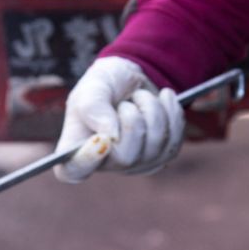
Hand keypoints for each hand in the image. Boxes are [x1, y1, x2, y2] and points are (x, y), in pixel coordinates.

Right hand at [53, 57, 185, 183]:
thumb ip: (93, 107)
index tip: (100, 139)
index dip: (87, 161)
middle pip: (125, 157)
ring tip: (140, 97)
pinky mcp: (160, 158)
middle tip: (126, 102)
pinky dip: (172, 113)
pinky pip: (174, 140)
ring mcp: (134, 165)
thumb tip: (110, 135)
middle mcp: (104, 164)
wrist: (133, 79)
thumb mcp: (93, 85)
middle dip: (132, 118)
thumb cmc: (105, 84)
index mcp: (76, 148)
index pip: (74, 170)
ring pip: (155, 146)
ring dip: (152, 110)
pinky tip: (163, 99)